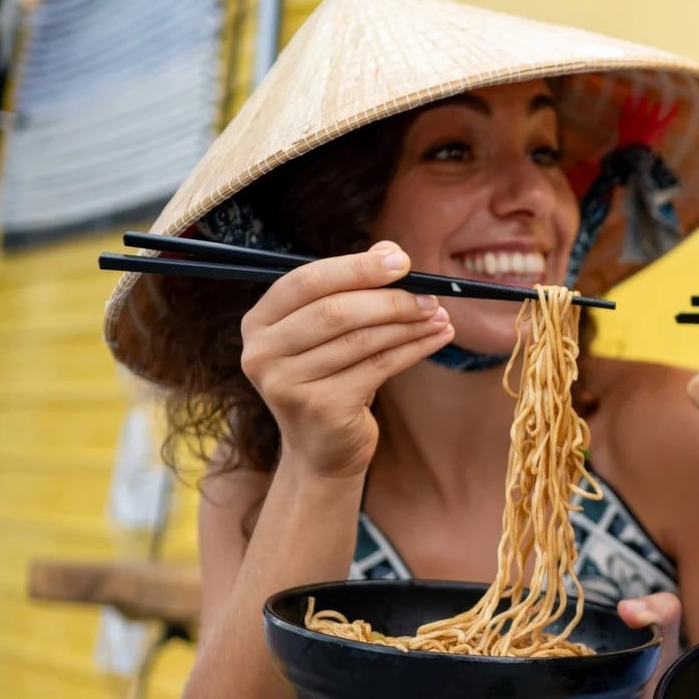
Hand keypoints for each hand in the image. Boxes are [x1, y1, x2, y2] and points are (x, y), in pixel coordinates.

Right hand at [238, 242, 458, 480]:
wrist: (323, 450)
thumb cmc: (329, 379)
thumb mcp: (332, 334)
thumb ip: (353, 289)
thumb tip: (389, 249)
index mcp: (259, 323)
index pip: (306, 282)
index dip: (356, 267)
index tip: (401, 260)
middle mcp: (261, 352)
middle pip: (334, 311)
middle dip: (389, 299)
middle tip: (430, 295)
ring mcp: (286, 384)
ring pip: (361, 340)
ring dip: (408, 325)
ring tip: (440, 315)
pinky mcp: (320, 408)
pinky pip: (378, 367)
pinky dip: (414, 350)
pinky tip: (437, 338)